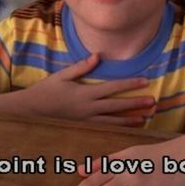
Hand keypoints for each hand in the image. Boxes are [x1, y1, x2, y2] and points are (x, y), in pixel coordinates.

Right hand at [21, 53, 154, 126]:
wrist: (31, 111)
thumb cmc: (46, 90)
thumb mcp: (62, 75)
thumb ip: (81, 67)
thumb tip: (97, 56)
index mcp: (84, 93)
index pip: (112, 88)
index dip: (129, 84)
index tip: (145, 81)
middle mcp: (88, 108)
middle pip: (117, 106)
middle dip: (136, 104)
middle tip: (153, 102)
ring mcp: (86, 121)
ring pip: (113, 121)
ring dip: (130, 119)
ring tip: (145, 118)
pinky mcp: (83, 129)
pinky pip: (104, 130)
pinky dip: (117, 129)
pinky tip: (127, 129)